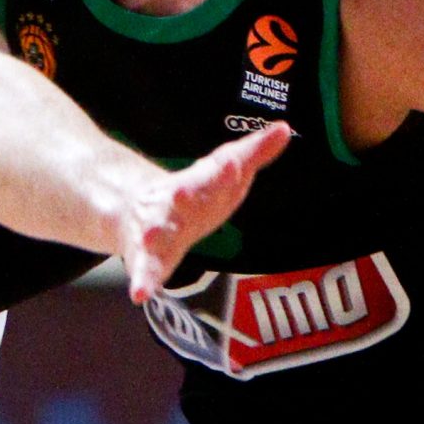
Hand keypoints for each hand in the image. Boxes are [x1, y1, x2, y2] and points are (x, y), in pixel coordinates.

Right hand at [116, 124, 289, 302]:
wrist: (139, 212)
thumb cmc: (194, 193)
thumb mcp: (223, 172)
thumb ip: (254, 152)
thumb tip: (284, 129)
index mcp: (198, 183)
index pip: (214, 174)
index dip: (223, 170)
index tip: (232, 163)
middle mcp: (176, 203)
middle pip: (182, 198)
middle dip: (184, 195)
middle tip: (183, 190)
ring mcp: (158, 229)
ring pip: (156, 232)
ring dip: (154, 235)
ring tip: (150, 237)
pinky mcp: (147, 258)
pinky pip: (145, 271)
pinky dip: (143, 281)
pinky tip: (141, 294)